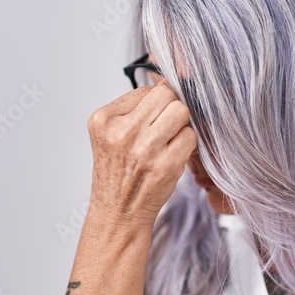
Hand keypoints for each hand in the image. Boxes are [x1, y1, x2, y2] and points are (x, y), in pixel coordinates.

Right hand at [86, 83, 197, 230]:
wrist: (118, 212)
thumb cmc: (118, 171)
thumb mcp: (111, 134)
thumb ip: (135, 107)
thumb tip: (168, 82)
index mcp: (104, 119)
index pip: (146, 90)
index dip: (155, 104)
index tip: (150, 122)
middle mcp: (122, 131)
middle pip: (167, 96)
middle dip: (171, 109)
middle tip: (163, 129)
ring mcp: (145, 148)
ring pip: (181, 112)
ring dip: (180, 125)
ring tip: (167, 141)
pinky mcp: (165, 165)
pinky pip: (190, 137)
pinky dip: (186, 145)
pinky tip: (172, 156)